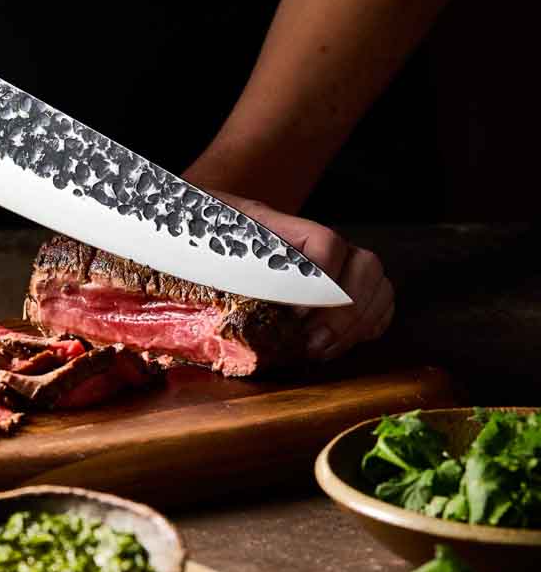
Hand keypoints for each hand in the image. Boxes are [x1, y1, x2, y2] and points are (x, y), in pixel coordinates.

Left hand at [209, 191, 394, 360]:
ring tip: (321, 349)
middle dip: (345, 312)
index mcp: (275, 225)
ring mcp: (329, 259)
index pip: (325, 242)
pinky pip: (378, 299)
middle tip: (312, 342)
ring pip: (376, 281)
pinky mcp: (337, 282)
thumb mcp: (196, 246)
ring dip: (357, 322)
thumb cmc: (195, 238)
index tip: (297, 314)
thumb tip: (210, 301)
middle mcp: (311, 240)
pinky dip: (368, 323)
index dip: (322, 282)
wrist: (193, 222)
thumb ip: (207, 264)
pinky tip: (341, 341)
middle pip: (364, 264)